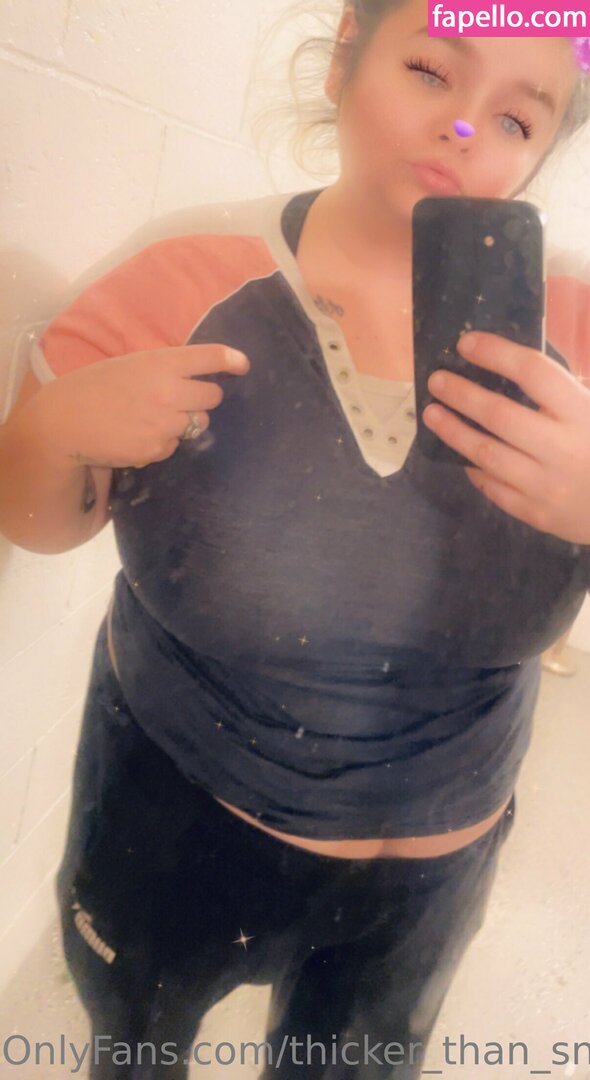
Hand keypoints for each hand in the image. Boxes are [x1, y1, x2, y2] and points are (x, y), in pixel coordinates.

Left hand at [422, 331, 589, 543]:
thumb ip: (561, 392)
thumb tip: (507, 363)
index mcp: (582, 413)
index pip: (533, 373)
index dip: (496, 354)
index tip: (466, 343)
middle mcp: (563, 449)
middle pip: (501, 416)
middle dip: (462, 395)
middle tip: (436, 381)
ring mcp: (548, 485)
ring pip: (488, 455)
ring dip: (454, 432)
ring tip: (432, 414)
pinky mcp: (537, 513)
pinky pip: (494, 488)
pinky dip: (474, 469)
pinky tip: (459, 454)